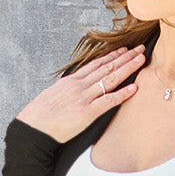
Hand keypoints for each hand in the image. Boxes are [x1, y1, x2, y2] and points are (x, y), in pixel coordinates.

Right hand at [15, 44, 146, 142]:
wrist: (34, 127)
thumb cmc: (41, 116)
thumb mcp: (53, 96)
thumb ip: (67, 91)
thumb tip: (73, 89)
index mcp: (71, 81)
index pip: (96, 64)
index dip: (111, 55)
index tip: (124, 49)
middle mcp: (79, 85)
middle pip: (106, 67)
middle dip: (125, 57)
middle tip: (140, 49)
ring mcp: (84, 98)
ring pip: (110, 79)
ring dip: (127, 68)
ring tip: (141, 60)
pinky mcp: (87, 113)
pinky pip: (108, 101)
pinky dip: (122, 94)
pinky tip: (134, 88)